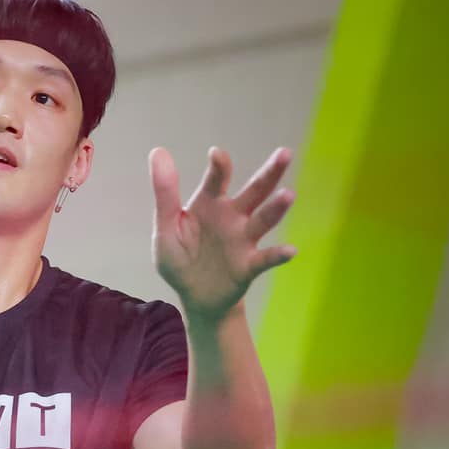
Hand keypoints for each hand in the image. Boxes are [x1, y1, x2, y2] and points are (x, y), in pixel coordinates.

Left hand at [150, 145, 294, 321]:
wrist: (195, 297)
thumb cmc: (180, 259)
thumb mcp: (166, 228)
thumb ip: (165, 193)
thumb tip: (157, 151)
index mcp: (210, 204)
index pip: (217, 180)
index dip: (219, 166)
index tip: (216, 155)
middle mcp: (232, 216)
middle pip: (254, 191)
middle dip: (270, 173)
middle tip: (285, 153)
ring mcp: (243, 240)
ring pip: (263, 220)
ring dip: (276, 209)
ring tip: (288, 195)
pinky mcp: (249, 266)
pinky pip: (265, 259)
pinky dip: (278, 255)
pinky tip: (290, 250)